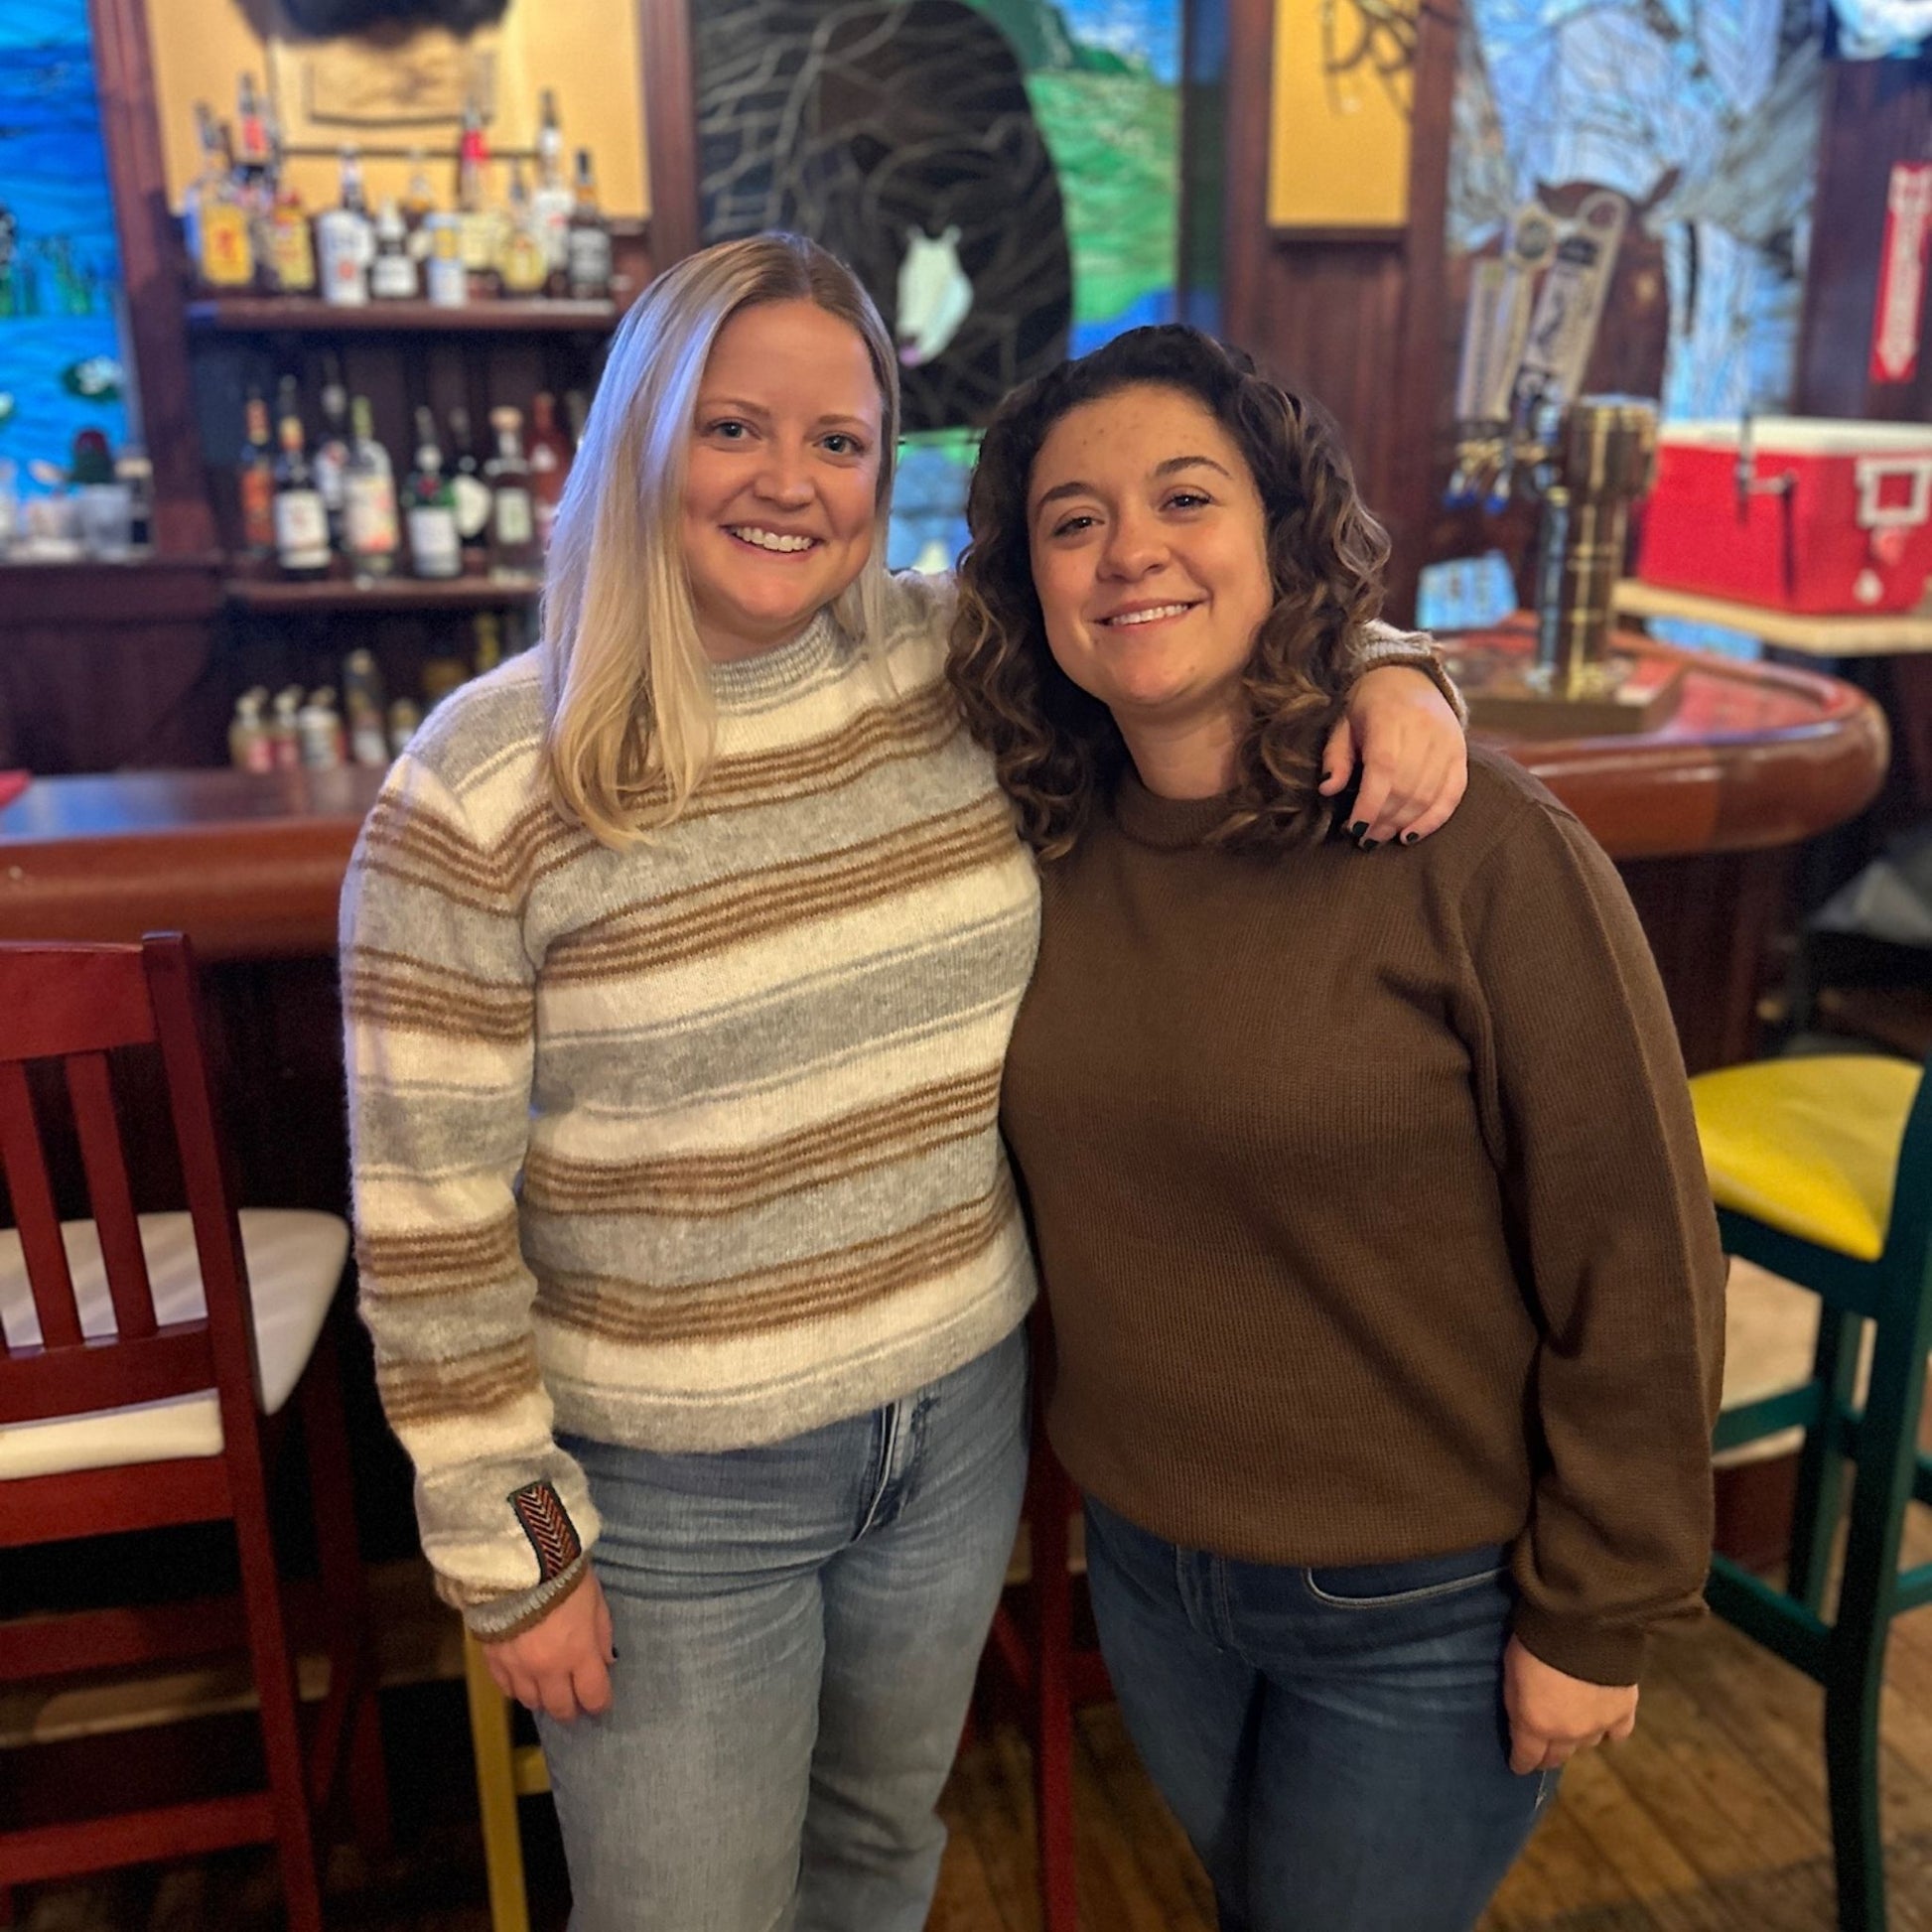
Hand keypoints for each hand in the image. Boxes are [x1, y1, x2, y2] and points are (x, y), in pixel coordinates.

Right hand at [482, 1570, 615, 1723]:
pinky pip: (506, 1688)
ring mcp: (518, 1668)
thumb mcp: (595, 1599)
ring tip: (548, 1689)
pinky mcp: (494, 1659)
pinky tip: (523, 1679)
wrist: (517, 1563)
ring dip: (543, 1698)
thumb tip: (606, 1661)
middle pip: (560, 1707)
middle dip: (570, 1709)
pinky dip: (517, 1688)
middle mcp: (549, 1669)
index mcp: (578, 1654)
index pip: (593, 1696)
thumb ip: (602, 1634)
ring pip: (531, 1702)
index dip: (599, 1703)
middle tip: (574, 1703)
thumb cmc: (565, 1576)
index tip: (600, 1703)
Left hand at [1320, 666, 1468, 847]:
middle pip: (1406, 787)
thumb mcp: (1343, 723)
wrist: (1408, 676)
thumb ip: (1336, 756)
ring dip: (1402, 823)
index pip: (1384, 769)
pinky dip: (1433, 819)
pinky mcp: (1460, 754)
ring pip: (1428, 795)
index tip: (1354, 827)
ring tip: (1380, 837)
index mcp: (1390, 718)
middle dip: (1382, 819)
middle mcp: (1424, 730)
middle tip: (1364, 838)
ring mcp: (1447, 742)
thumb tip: (1328, 789)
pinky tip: (1411, 835)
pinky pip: (1453, 794)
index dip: (1370, 804)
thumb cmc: (1368, 705)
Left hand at [1504, 1635, 1637, 1773]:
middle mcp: (1569, 1734)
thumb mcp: (1511, 1673)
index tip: (1519, 1765)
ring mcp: (1599, 1725)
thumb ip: (1517, 1704)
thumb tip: (1524, 1723)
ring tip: (1572, 1727)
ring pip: (1586, 1744)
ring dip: (1576, 1738)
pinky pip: (1617, 1733)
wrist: (1581, 1626)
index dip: (1522, 1762)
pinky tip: (1605, 1723)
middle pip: (1558, 1756)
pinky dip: (1610, 1730)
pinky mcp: (1624, 1712)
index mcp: (1536, 1725)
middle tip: (1542, 1751)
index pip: (1527, 1756)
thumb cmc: (1535, 1644)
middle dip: (1547, 1755)